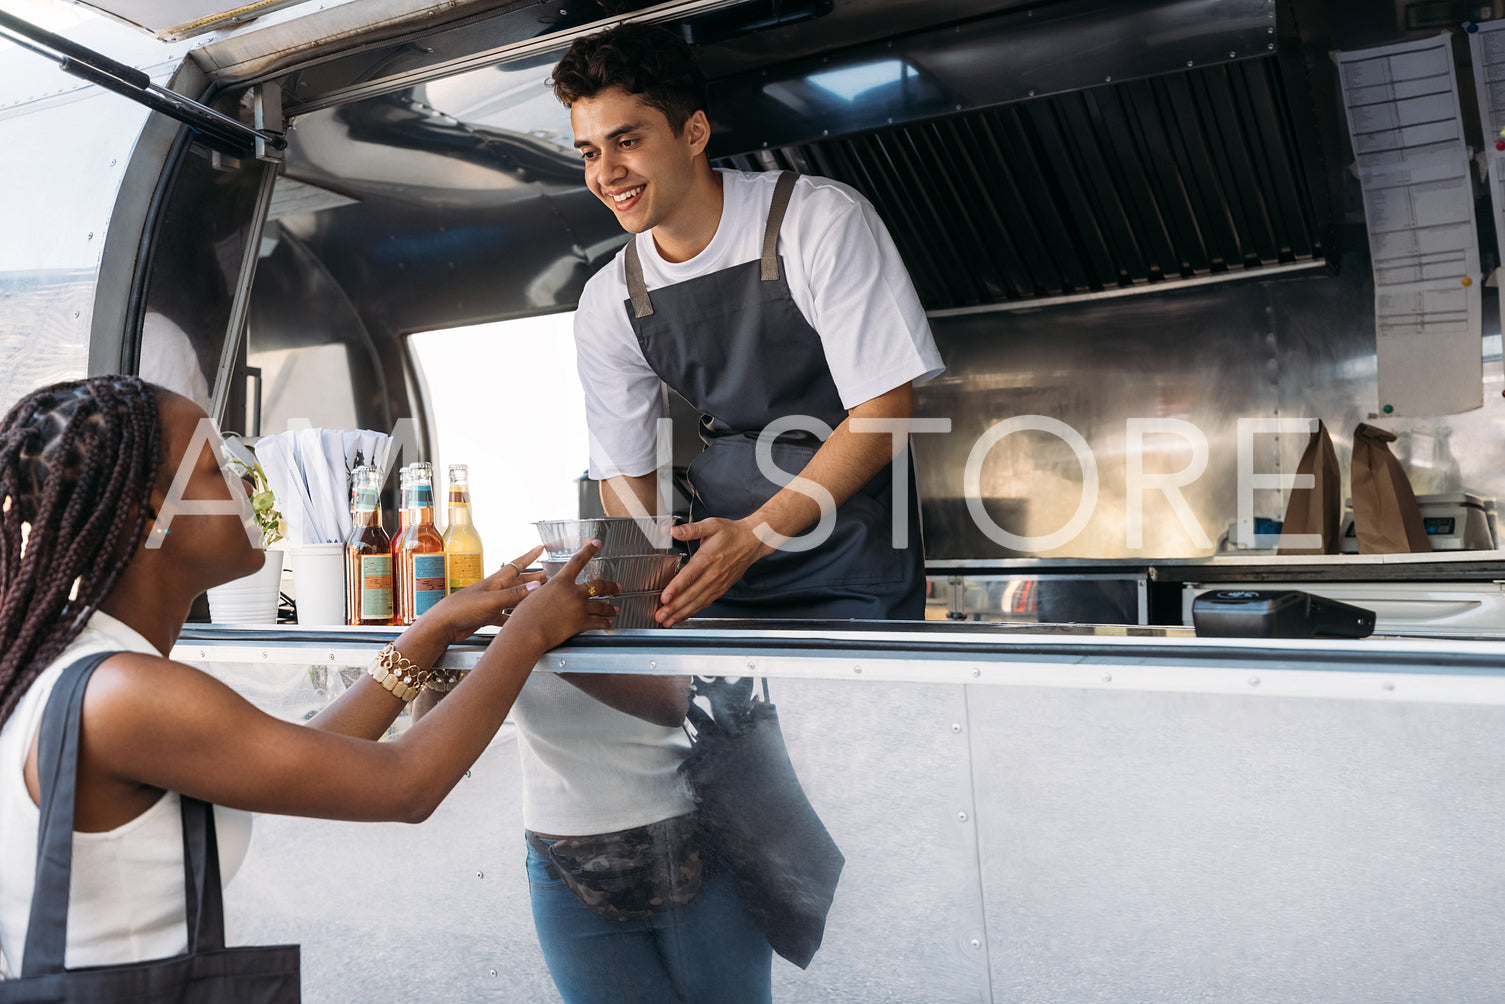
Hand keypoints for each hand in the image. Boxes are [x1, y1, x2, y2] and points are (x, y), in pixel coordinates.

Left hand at [414, 546, 546, 646]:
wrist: (442, 625)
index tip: (540, 548)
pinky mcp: (486, 616)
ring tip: (538, 595)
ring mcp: (490, 603)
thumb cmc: (461, 608)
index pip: (517, 564)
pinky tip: (519, 621)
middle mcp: (494, 590)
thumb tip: (537, 585)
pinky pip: (505, 616)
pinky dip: (514, 617)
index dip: (530, 556)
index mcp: (495, 581)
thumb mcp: (492, 600)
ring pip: (513, 598)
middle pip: (518, 581)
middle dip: (533, 577)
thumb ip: (515, 594)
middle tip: (547, 575)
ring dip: (526, 596)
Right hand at [500, 540, 620, 649]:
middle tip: (617, 588)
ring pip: (601, 605)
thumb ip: (547, 592)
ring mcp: (579, 608)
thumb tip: (550, 593)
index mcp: (560, 582)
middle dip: (611, 586)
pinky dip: (605, 622)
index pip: (578, 560)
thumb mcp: (534, 595)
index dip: (589, 550)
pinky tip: (607, 623)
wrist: (527, 632)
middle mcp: (573, 592)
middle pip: (598, 585)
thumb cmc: (524, 616)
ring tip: (615, 609)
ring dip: (611, 608)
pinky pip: (598, 622)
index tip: (596, 543)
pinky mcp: (580, 623)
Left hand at [657, 517, 772, 625]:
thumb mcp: (712, 524)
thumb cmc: (732, 533)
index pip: (689, 576)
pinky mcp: (721, 588)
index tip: (664, 597)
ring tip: (668, 621)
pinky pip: (705, 602)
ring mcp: (718, 584)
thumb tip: (675, 530)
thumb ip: (692, 529)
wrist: (752, 541)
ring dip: (682, 613)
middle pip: (691, 594)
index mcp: (707, 558)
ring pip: (698, 602)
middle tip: (660, 615)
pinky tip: (683, 616)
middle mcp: (713, 574)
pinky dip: (693, 611)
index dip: (676, 588)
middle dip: (674, 607)